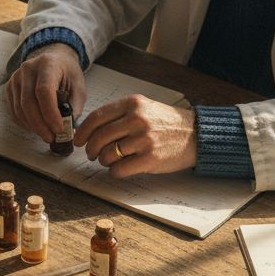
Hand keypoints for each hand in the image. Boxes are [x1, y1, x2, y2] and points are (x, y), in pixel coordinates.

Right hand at [5, 43, 85, 142]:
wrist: (54, 59)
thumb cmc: (67, 73)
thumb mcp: (78, 87)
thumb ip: (73, 107)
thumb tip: (67, 130)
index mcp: (48, 64)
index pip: (44, 91)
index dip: (50, 113)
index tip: (58, 129)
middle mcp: (28, 69)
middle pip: (28, 102)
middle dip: (40, 125)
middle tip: (51, 137)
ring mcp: (16, 77)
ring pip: (19, 108)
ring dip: (32, 126)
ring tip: (46, 134)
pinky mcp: (10, 87)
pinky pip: (13, 110)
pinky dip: (24, 123)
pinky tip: (36, 127)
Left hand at [75, 94, 196, 178]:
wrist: (196, 135)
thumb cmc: (167, 123)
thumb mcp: (144, 108)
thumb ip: (120, 114)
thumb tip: (91, 129)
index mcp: (133, 104)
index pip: (97, 117)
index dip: (83, 132)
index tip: (78, 140)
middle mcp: (137, 119)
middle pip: (99, 137)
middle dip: (91, 149)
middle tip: (91, 154)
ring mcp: (144, 139)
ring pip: (108, 154)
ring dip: (103, 161)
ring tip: (109, 160)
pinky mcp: (150, 158)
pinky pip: (120, 169)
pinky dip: (115, 171)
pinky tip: (119, 168)